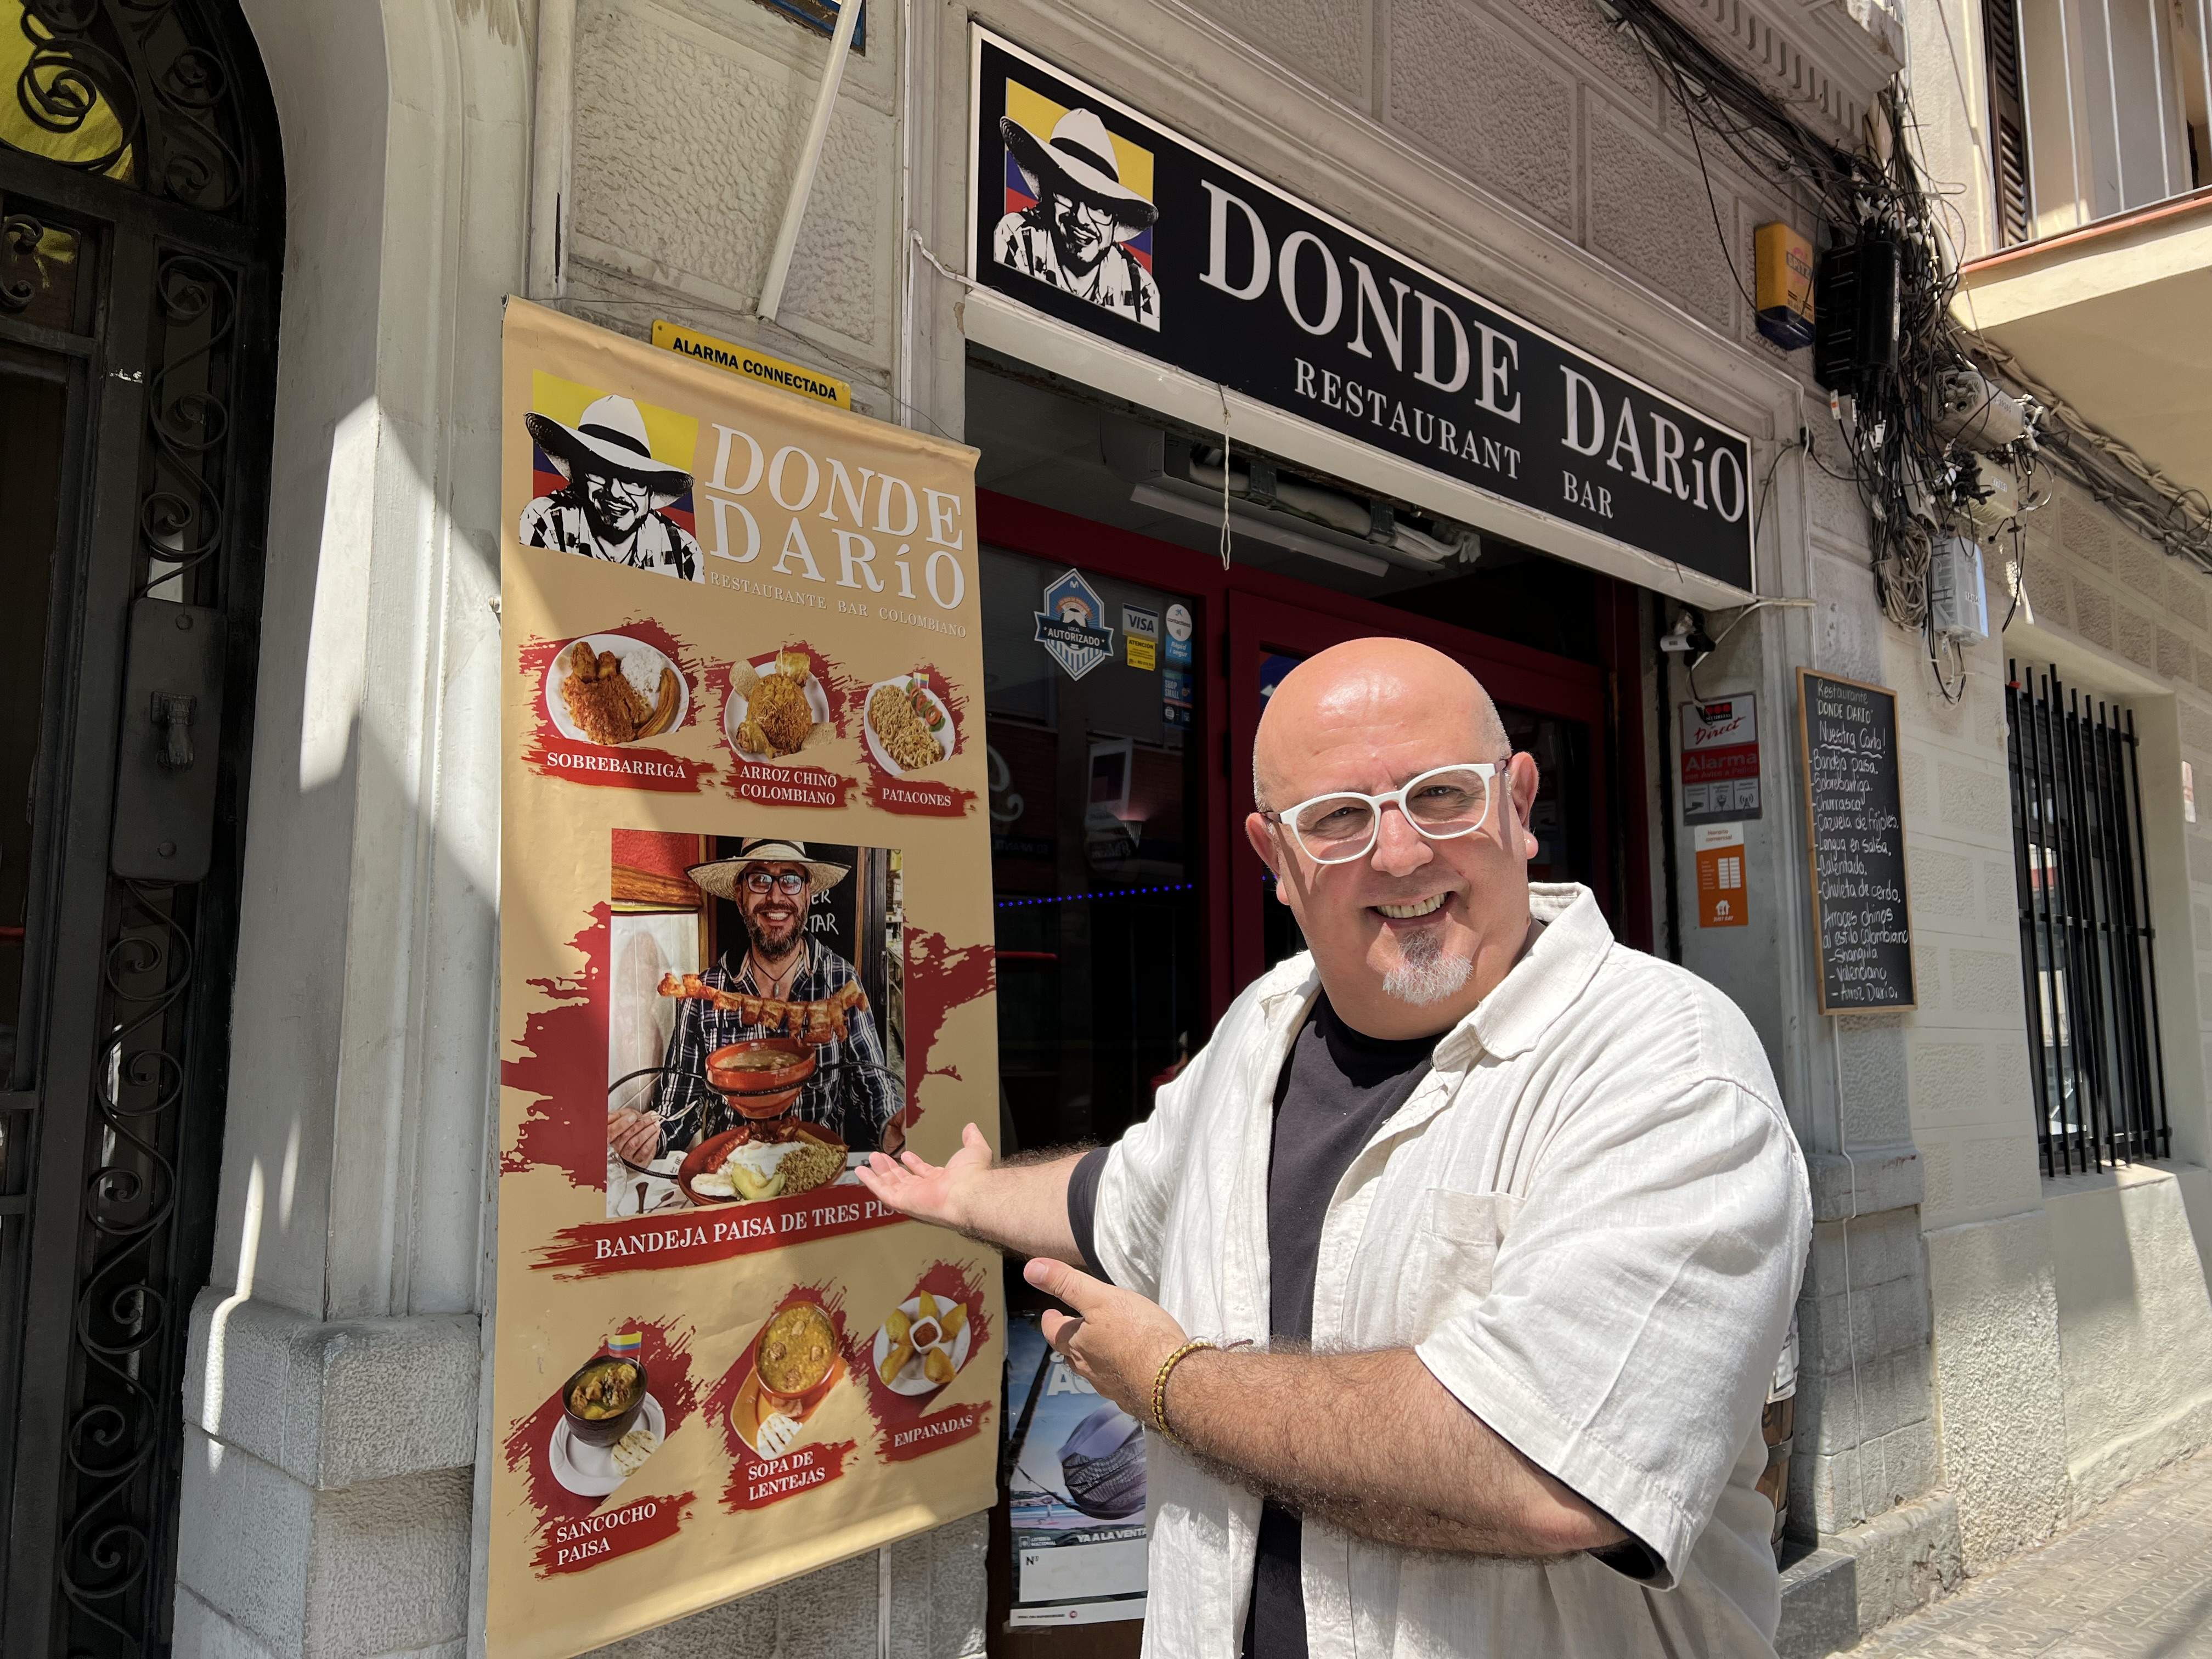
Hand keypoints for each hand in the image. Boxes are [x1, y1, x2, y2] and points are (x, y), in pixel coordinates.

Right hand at [607, 1109, 660, 1165]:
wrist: (633, 1154)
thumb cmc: (626, 1136)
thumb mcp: (620, 1124)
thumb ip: (622, 1117)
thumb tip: (632, 1113)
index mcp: (609, 1140)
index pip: (612, 1131)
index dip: (623, 1123)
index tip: (634, 1116)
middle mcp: (616, 1150)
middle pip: (626, 1135)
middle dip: (641, 1123)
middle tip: (651, 1116)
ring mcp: (626, 1158)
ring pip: (636, 1143)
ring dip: (648, 1131)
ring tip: (655, 1123)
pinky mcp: (637, 1163)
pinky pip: (644, 1151)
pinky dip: (652, 1140)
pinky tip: (656, 1133)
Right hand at [855, 1120, 990, 1231]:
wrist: (968, 1191)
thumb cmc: (973, 1175)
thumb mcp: (974, 1150)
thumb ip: (972, 1139)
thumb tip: (971, 1128)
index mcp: (943, 1181)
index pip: (925, 1174)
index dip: (915, 1165)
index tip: (907, 1156)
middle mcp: (928, 1192)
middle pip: (904, 1181)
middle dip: (892, 1169)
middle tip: (881, 1157)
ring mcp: (915, 1198)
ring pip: (891, 1186)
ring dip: (879, 1173)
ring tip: (870, 1160)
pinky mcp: (904, 1202)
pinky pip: (883, 1192)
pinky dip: (871, 1182)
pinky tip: (862, 1172)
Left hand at [1024, 1257, 1187, 1423]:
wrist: (1172, 1380)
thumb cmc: (1137, 1334)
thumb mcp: (1099, 1298)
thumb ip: (1066, 1283)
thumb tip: (1031, 1269)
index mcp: (1078, 1344)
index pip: (1054, 1332)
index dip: (1050, 1321)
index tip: (1048, 1314)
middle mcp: (1089, 1369)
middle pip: (1071, 1354)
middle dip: (1068, 1341)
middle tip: (1070, 1330)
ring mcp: (1111, 1386)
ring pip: (1092, 1371)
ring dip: (1091, 1359)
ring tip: (1097, 1348)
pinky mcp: (1133, 1396)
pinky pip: (1118, 1383)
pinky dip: (1117, 1373)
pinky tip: (1128, 1369)